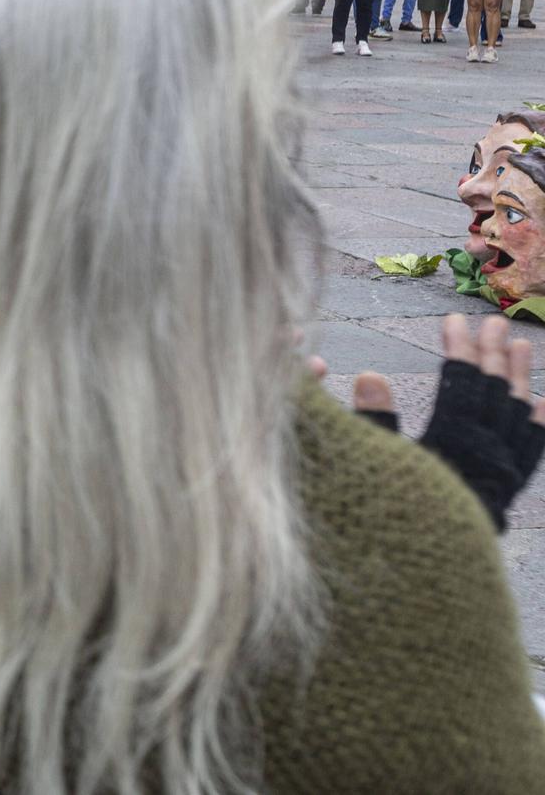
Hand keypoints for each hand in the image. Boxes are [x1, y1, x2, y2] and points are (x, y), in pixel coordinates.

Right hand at [353, 314, 544, 529]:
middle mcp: (487, 455)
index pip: (461, 385)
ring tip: (522, 345)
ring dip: (519, 379)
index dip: (459, 350)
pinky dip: (537, 427)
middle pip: (494, 394)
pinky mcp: (505, 492)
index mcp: (453, 443)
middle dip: (493, 354)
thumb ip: (374, 423)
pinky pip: (530, 452)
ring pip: (518, 417)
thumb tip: (371, 375)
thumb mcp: (373, 468)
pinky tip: (541, 407)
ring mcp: (502, 474)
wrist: (425, 578)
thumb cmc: (390, 520)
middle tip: (494, 321)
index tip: (453, 321)